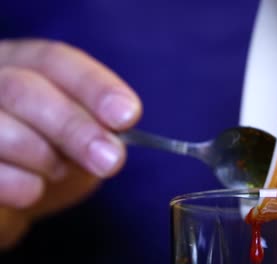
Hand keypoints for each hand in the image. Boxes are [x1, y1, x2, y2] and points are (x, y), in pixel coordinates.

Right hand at [0, 39, 141, 248]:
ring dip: (43, 157)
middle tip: (111, 160)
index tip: (128, 116)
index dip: (94, 87)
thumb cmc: (48, 152)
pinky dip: (19, 185)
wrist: (6, 192)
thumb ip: (95, 128)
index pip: (55, 61)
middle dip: (74, 127)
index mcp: (22, 65)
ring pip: (0, 128)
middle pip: (23, 90)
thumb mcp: (79, 136)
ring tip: (58, 173)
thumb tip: (113, 141)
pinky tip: (33, 191)